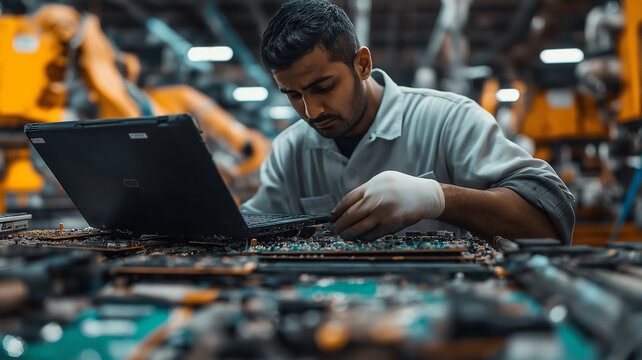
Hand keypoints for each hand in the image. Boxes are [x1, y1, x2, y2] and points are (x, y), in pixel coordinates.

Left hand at [329, 171, 444, 240]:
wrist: (425, 195)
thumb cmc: (402, 187)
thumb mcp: (382, 180)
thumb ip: (366, 191)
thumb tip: (347, 206)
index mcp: (371, 186)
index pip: (347, 200)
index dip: (337, 211)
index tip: (332, 217)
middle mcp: (376, 198)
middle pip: (350, 215)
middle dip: (339, 225)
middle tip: (334, 230)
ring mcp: (383, 212)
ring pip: (358, 227)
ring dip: (348, 233)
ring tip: (343, 236)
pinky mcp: (391, 224)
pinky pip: (372, 234)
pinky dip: (363, 237)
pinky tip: (359, 237)